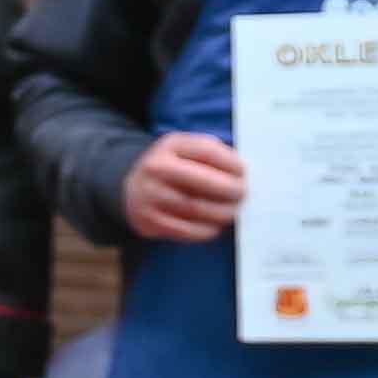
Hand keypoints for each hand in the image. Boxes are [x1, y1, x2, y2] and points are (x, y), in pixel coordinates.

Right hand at [123, 131, 249, 244]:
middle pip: (202, 181)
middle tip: (242, 195)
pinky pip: (186, 231)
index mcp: (169, 146)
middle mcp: (155, 169)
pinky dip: (207, 230)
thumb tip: (241, 172)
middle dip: (230, 190)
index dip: (231, 163)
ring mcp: (149, 197)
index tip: (244, 172)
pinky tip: (214, 225)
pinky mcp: (149, 222)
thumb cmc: (172, 168)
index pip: (207, 151)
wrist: (133, 189)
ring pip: (196, 208)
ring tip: (232, 212)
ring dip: (222, 213)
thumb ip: (211, 154)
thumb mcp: (186, 150)